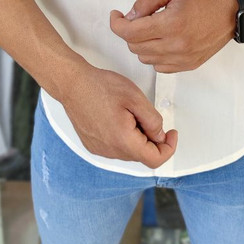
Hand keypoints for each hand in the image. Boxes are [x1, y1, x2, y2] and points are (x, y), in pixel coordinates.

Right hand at [58, 61, 177, 167]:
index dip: (169, 148)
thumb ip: (153, 120)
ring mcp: (100, 150)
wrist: (72, 84)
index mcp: (123, 141)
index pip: (155, 160)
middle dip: (152, 139)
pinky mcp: (93, 145)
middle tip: (147, 115)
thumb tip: (160, 136)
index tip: (171, 134)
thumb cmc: (100, 87)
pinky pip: (116, 147)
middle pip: (142, 155)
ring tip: (129, 113)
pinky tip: (117, 118)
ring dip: (137, 137)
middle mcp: (110, 150)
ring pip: (129, 151)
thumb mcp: (136, 98)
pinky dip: (124, 137)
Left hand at [109, 0, 236, 72]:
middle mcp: (176, 45)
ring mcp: (183, 58)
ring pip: (145, 58)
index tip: (116, 16)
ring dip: (142, 43)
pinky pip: (159, 66)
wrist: (233, 11)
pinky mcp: (188, 65)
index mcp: (172, 24)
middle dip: (130, 31)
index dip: (117, 24)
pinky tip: (163, 40)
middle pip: (135, 46)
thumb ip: (148, 0)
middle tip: (138, 17)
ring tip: (154, 27)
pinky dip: (155, 54)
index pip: (130, 33)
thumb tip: (131, 15)